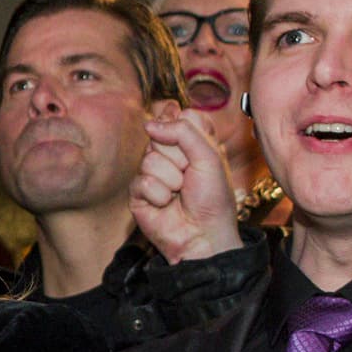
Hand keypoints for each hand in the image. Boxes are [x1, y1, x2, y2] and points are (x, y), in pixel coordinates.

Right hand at [129, 110, 246, 263]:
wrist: (204, 235)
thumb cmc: (213, 198)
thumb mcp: (209, 157)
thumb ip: (183, 131)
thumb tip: (148, 124)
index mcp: (193, 142)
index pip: (183, 116)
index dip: (189, 132)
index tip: (199, 152)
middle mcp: (171, 154)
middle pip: (161, 135)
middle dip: (179, 158)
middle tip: (190, 177)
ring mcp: (152, 172)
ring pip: (149, 159)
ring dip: (171, 180)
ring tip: (179, 193)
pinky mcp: (138, 193)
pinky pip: (141, 181)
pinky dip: (158, 195)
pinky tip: (166, 205)